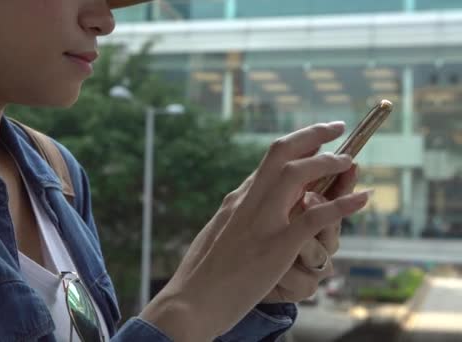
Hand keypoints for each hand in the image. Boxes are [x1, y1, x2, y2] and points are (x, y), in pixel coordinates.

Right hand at [140, 122, 370, 340]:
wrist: (189, 302)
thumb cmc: (201, 274)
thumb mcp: (218, 234)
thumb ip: (237, 215)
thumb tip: (248, 201)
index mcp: (235, 200)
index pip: (268, 163)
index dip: (295, 146)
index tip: (313, 140)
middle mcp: (247, 202)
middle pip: (280, 153)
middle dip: (312, 134)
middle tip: (336, 127)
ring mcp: (261, 222)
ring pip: (297, 175)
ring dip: (327, 162)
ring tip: (349, 161)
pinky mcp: (275, 247)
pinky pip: (314, 218)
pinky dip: (341, 205)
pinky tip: (362, 199)